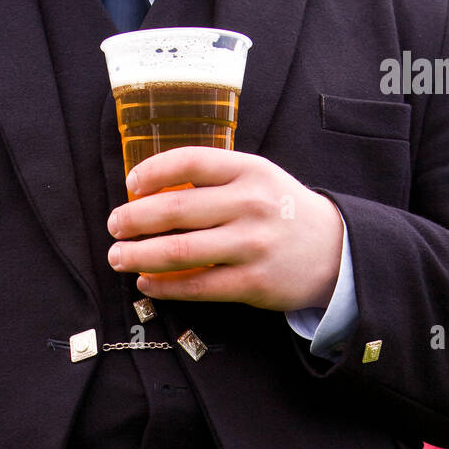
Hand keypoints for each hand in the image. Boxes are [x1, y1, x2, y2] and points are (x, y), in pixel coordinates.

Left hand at [107, 147, 344, 311]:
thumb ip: (217, 181)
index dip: (153, 172)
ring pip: (180, 252)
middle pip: (175, 210)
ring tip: (118, 257)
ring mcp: (251, 245)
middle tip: (114, 227)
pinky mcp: (251, 282)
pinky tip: (147, 282)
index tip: (131, 184)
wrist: (335, 252)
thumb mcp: (260, 180)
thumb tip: (154, 193)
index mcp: (249, 171)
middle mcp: (250, 205)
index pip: (190, 162)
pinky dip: (165, 286)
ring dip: (140, 255)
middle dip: (134, 220)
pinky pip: (196, 286)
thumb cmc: (284, 214)